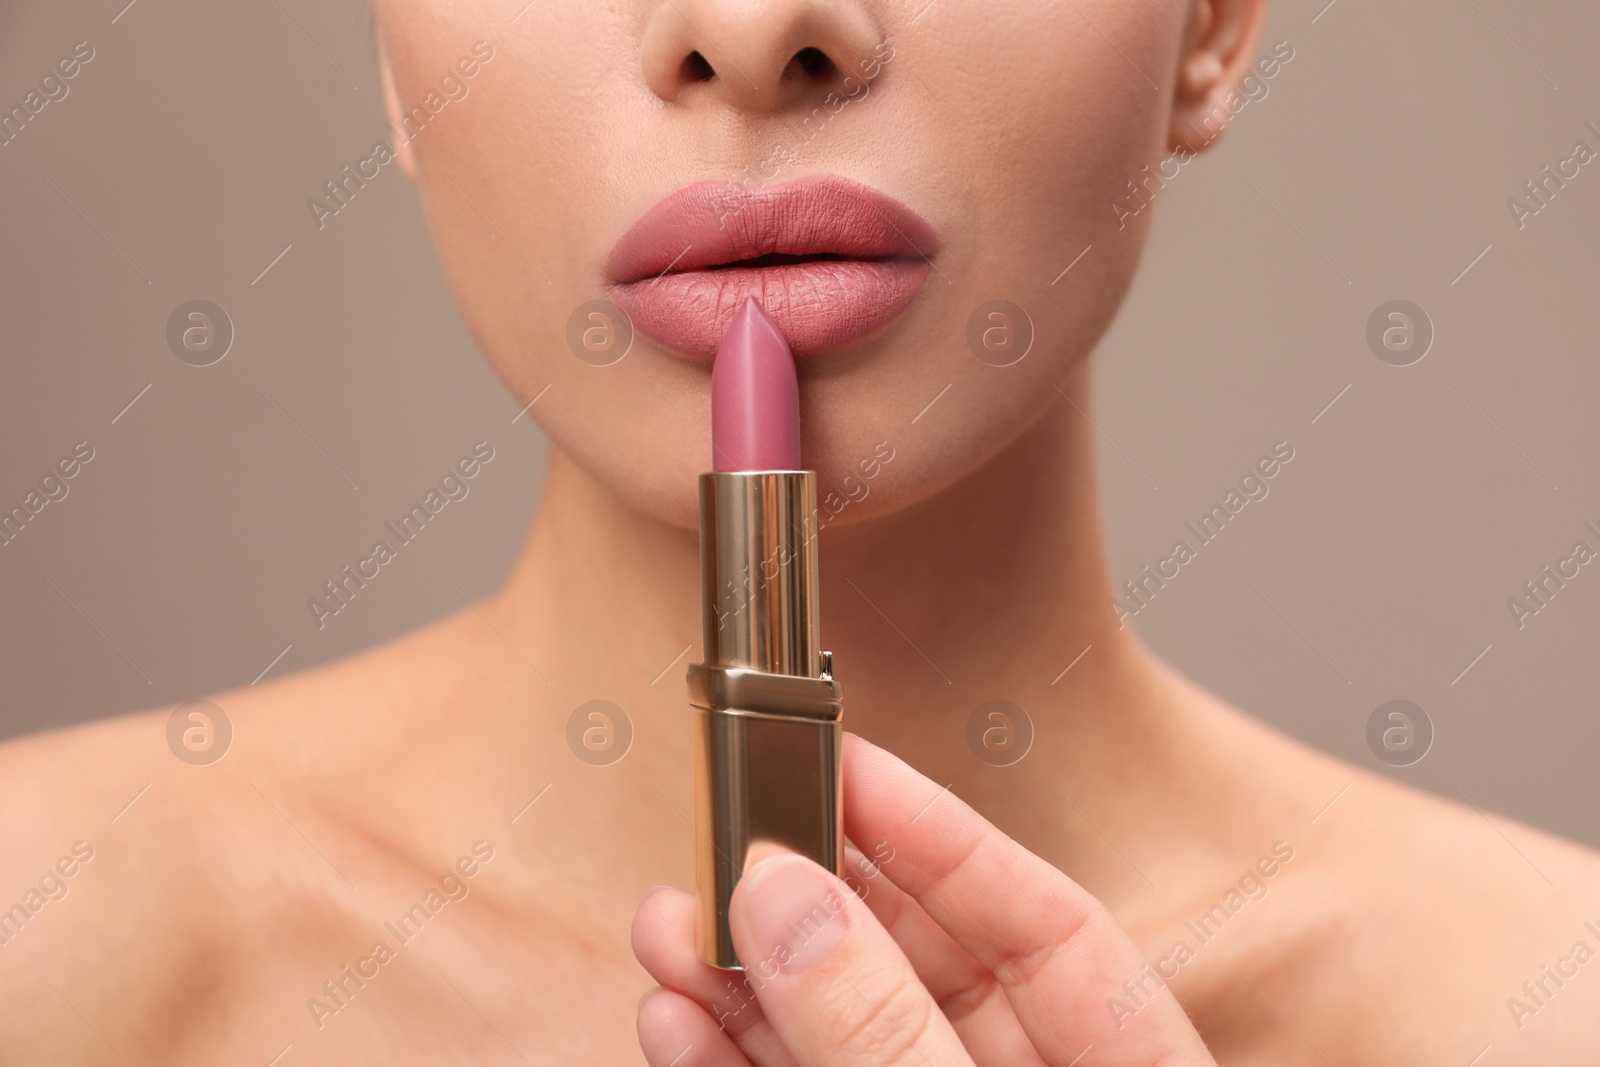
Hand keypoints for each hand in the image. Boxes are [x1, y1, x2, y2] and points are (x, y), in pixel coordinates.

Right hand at [632, 733, 1215, 1065]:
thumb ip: (884, 1029)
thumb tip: (785, 895)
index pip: (1043, 920)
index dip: (940, 831)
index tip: (844, 755)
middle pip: (916, 965)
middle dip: (807, 903)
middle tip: (725, 840)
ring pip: (836, 1031)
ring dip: (742, 981)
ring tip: (669, 929)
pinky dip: (724, 1062)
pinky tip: (674, 1024)